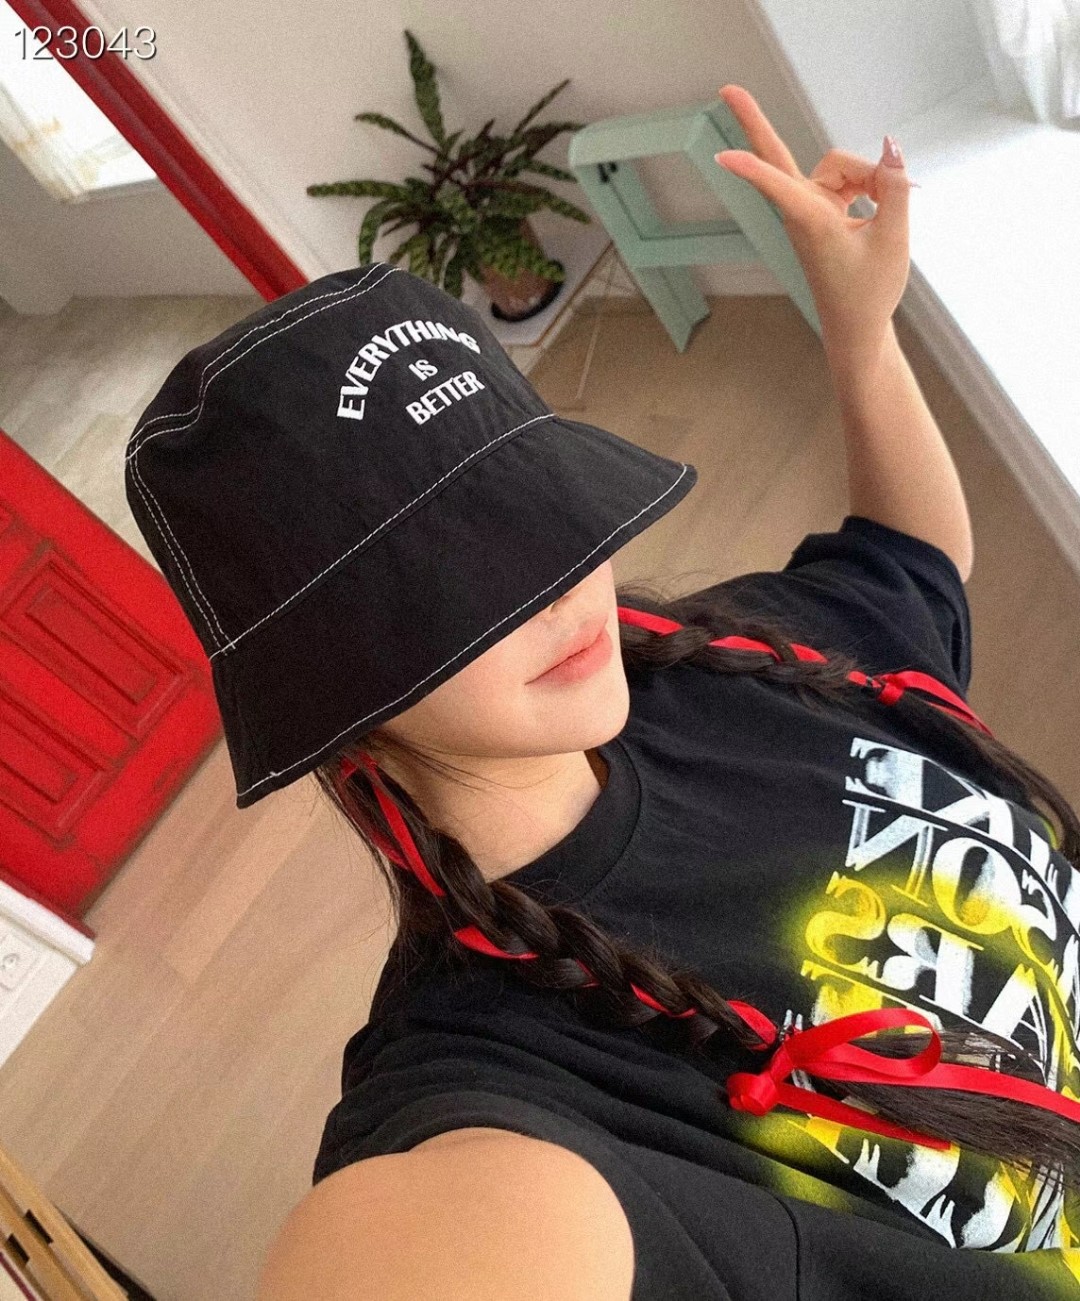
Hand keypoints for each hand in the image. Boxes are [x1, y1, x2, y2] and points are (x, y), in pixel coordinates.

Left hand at [714, 85, 913, 354]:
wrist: (857, 328)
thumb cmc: (869, 292)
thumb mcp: (894, 239)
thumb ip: (894, 188)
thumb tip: (891, 146)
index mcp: (812, 223)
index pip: (779, 186)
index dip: (752, 169)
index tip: (721, 157)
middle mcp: (804, 212)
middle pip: (783, 157)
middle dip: (754, 122)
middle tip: (727, 88)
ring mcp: (810, 209)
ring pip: (840, 166)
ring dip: (868, 178)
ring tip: (885, 214)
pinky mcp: (820, 210)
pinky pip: (846, 179)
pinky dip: (869, 186)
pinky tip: (882, 205)